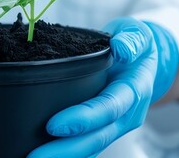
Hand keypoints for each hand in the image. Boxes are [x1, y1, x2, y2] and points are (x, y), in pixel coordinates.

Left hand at [28, 18, 178, 157]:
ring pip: (90, 148)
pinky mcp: (104, 130)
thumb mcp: (138, 33)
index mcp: (134, 90)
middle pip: (97, 138)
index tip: (53, 125)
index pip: (108, 108)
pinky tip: (42, 157)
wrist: (144, 62)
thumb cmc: (135, 45)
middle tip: (34, 157)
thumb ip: (132, 38)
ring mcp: (116, 126)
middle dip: (65, 150)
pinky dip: (66, 155)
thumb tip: (122, 48)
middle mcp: (127, 115)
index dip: (83, 118)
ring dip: (63, 157)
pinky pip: (86, 147)